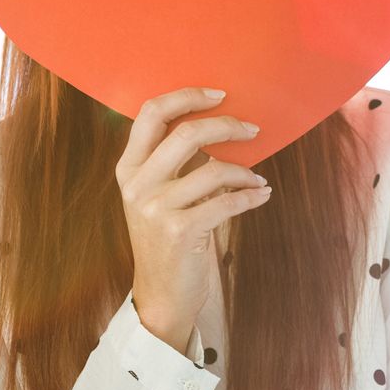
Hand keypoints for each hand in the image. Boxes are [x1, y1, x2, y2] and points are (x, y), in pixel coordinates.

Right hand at [114, 86, 272, 352]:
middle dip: (228, 125)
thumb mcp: (157, 196)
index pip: (151, 113)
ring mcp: (155, 208)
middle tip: (253, 129)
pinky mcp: (179, 231)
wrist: (161, 295)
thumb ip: (173, 162)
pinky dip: (250, 196)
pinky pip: (226, 202)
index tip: (220, 94)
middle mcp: (137, 184)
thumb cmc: (167, 239)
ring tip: (258, 180)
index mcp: (129, 168)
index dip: (187, 96)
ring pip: (213, 169)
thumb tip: (218, 125)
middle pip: (186, 132)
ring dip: (246, 172)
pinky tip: (260, 196)